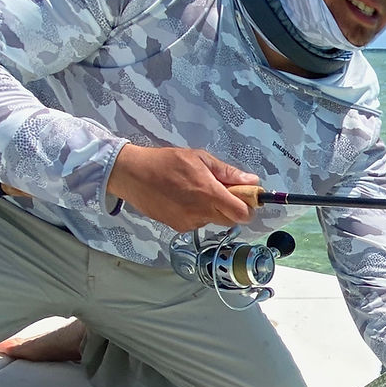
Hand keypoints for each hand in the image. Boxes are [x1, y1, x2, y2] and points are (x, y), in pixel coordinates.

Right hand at [107, 144, 258, 231]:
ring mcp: (189, 223)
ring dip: (213, 210)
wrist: (133, 175)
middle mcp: (201, 213)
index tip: (244, 196)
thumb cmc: (167, 162)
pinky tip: (184, 199)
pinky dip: (197, 213)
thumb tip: (253, 182)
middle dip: (232, 209)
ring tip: (196, 191)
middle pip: (231, 220)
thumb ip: (227, 173)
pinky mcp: (178, 228)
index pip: (242, 214)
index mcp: (210, 194)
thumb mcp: (199, 158)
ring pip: (213, 221)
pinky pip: (197, 223)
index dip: (248, 207)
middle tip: (221, 191)